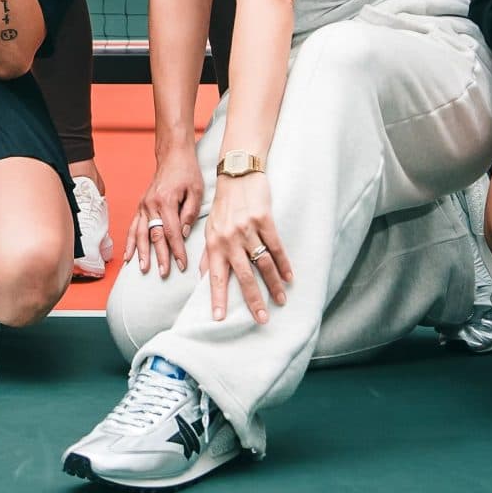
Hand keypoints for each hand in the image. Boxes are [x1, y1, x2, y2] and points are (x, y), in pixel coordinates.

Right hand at [129, 144, 202, 278]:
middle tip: (163, 273)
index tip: (182, 265)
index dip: (177, 250)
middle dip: (159, 256)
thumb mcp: (196, 191)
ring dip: (141, 252)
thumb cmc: (187, 171)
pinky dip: (130, 242)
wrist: (173, 155)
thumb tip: (182, 234)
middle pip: (155, 236)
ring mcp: (143, 205)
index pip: (172, 232)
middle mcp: (151, 204)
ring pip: (141, 233)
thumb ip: (189, 213)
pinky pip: (133, 226)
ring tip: (143, 268)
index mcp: (166, 201)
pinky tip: (128, 255)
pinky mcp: (141, 205)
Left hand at [204, 171, 288, 324]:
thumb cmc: (223, 204)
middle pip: (243, 276)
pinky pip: (276, 247)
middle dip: (253, 300)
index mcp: (214, 243)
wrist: (237, 173)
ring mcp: (247, 229)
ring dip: (273, 285)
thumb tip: (201, 277)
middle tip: (262, 319)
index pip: (215, 276)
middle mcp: (229, 238)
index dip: (217, 297)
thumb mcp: (210, 227)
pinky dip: (284, 264)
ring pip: (263, 264)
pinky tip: (290, 277)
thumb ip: (208, 253)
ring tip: (280, 300)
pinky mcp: (264, 220)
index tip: (220, 318)